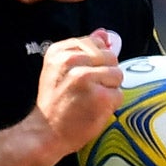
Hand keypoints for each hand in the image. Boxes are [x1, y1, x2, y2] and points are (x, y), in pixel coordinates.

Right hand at [30, 30, 123, 154]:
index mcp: (60, 51)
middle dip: (104, 74)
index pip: (96, 43)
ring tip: (90, 100)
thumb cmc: (56, 102)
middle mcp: (71, 61)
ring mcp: (86, 78)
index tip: (79, 77)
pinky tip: (94, 110)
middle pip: (110, 57)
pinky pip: (119, 94)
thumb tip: (104, 32)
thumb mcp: (62, 69)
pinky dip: (111, 105)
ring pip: (117, 74)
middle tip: (85, 91)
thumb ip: (83, 49)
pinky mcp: (100, 96)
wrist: (46, 132)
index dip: (95, 61)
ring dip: (109, 90)